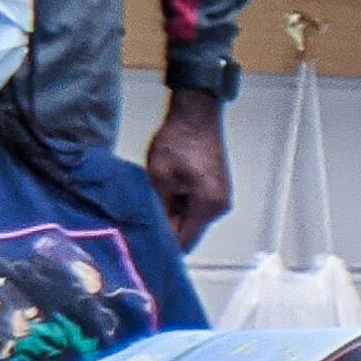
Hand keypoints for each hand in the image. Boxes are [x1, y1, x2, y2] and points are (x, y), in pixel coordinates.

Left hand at [144, 94, 231, 246]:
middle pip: (189, 233)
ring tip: (151, 205)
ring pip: (190, 219)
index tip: (141, 246)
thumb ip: (159, 211)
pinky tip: (163, 195)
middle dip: (166, 230)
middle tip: (141, 225)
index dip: (162, 247)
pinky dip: (179, 205)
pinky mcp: (215, 189)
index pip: (183, 242)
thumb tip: (154, 234)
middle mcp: (219, 208)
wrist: (196, 114)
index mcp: (208, 207)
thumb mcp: (159, 178)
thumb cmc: (178, 142)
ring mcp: (220, 198)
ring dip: (171, 216)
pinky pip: (194, 207)